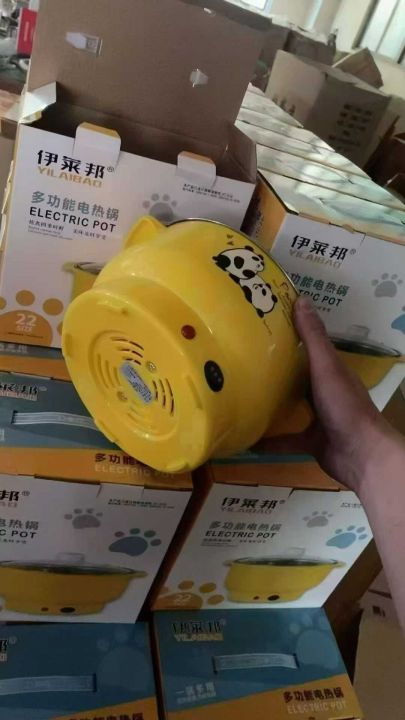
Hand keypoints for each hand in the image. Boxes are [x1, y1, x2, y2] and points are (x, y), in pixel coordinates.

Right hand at [258, 296, 396, 490]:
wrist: (360, 454)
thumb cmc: (344, 406)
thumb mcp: (326, 367)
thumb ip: (313, 338)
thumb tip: (300, 299)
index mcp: (330, 370)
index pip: (308, 347)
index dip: (288, 335)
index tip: (261, 325)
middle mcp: (324, 391)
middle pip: (296, 377)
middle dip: (272, 370)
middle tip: (240, 360)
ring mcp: (318, 418)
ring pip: (290, 407)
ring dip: (269, 403)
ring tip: (239, 394)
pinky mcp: (311, 441)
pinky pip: (285, 439)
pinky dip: (267, 440)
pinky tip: (246, 439)